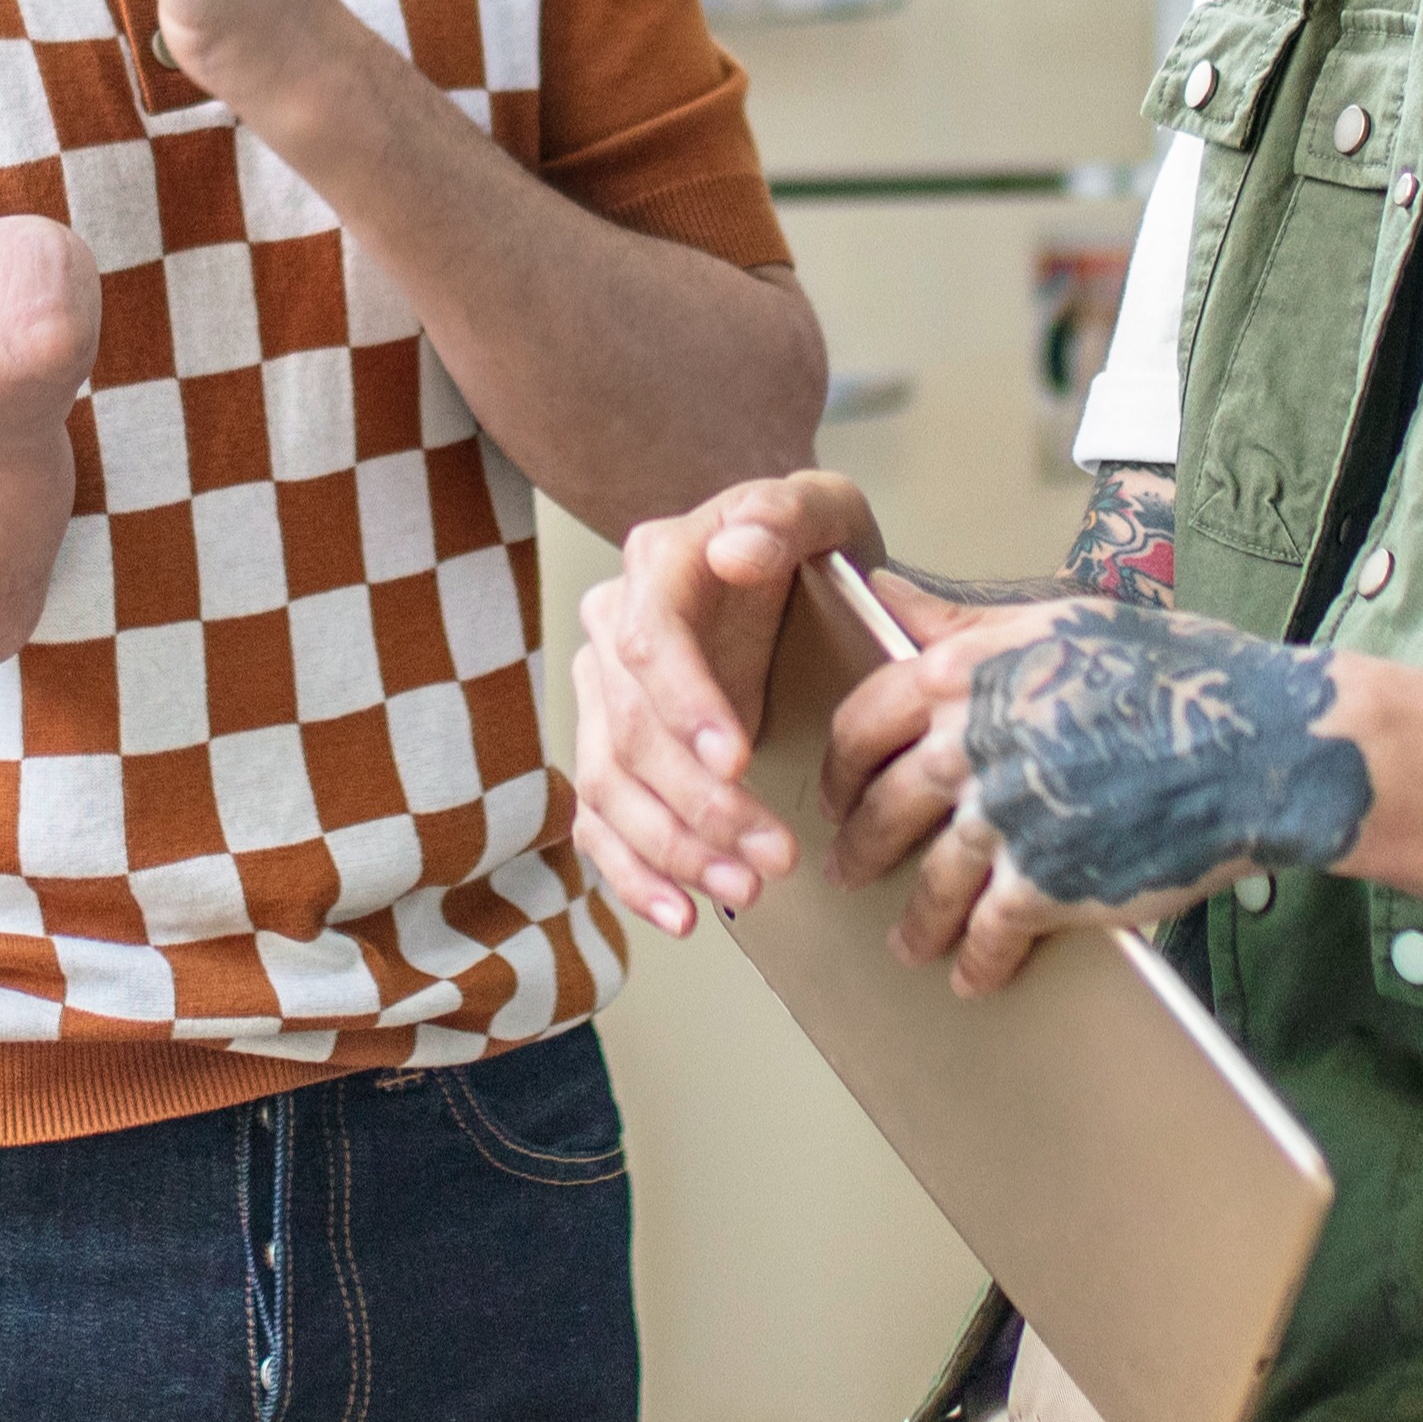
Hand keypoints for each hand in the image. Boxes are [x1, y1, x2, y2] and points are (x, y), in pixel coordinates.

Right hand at [559, 472, 877, 933]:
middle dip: (699, 806)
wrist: (787, 573)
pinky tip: (679, 914)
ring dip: (673, 852)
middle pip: (630, 733)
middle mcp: (611, 630)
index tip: (738, 761)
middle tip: (774, 857)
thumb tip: (733, 550)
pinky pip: (600, 823)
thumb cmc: (810, 544)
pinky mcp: (610, 752)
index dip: (687, 706)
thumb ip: (785, 514)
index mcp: (656, 567)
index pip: (650, 643)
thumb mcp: (822, 507)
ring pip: (610, 788)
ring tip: (744, 893)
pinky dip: (633, 876)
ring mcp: (601, 696)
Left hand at [835, 579, 1375, 994]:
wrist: (1262, 746)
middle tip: (848, 871)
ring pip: (930, 881)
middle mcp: (971, 743)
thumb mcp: (1063, 618)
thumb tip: (887, 592)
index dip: (843, 765)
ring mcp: (1006, 817)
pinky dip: (977, 962)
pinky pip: (988, 933)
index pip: (864, 722)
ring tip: (907, 944)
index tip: (839, 791)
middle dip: (859, 847)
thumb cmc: (1177, 673)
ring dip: (914, 922)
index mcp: (968, 673)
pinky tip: (972, 979)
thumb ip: (966, 622)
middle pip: (882, 807)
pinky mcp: (1045, 883)